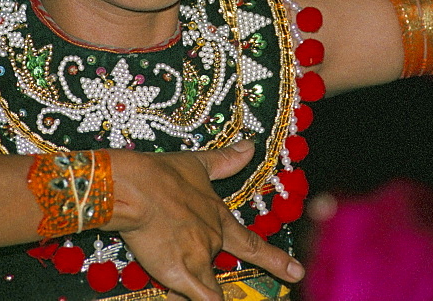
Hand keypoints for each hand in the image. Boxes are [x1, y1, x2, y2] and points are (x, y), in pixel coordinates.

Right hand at [105, 140, 304, 300]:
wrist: (135, 188)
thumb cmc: (161, 174)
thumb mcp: (197, 164)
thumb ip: (225, 161)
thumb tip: (250, 147)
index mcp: (218, 217)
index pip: (251, 244)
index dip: (275, 259)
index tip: (297, 271)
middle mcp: (213, 240)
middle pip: (219, 268)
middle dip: (208, 273)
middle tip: (213, 268)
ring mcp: (200, 258)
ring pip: (211, 289)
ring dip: (202, 288)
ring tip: (184, 282)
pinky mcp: (182, 273)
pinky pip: (199, 297)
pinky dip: (193, 298)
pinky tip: (182, 296)